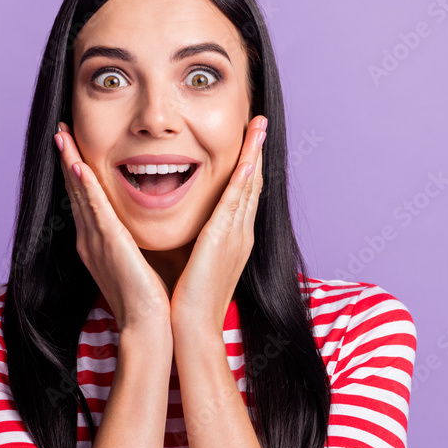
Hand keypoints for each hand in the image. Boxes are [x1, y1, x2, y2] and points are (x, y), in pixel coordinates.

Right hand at [54, 122, 171, 331]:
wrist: (149, 326)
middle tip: (60, 130)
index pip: (84, 199)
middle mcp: (90, 239)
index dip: (76, 171)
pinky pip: (95, 209)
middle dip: (67, 158)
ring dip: (70, 163)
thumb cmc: (149, 298)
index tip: (73, 145)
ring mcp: (96, 241)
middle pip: (75, 191)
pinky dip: (85, 187)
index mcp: (97, 242)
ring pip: (80, 194)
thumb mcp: (137, 260)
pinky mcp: (109, 244)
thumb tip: (142, 225)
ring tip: (62, 136)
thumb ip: (133, 240)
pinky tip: (78, 166)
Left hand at [169, 115, 266, 337]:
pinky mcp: (225, 238)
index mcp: (233, 237)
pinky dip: (243, 177)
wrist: (191, 326)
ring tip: (258, 125)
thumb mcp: (194, 261)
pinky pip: (236, 200)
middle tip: (260, 121)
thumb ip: (195, 241)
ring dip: (254, 153)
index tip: (249, 141)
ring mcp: (236, 234)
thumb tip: (187, 228)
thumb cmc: (188, 299)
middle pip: (253, 182)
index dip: (248, 165)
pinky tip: (247, 157)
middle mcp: (240, 232)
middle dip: (257, 150)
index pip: (243, 193)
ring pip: (249, 184)